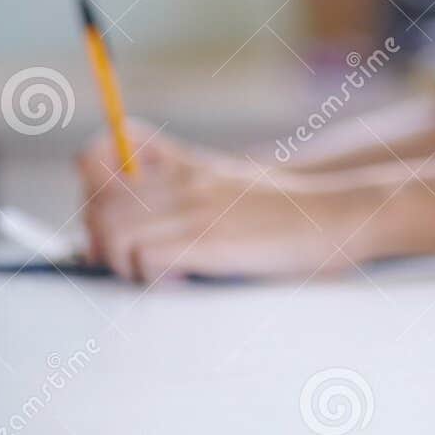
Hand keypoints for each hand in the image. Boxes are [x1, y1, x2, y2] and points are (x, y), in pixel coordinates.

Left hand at [76, 119, 379, 283]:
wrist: (344, 214)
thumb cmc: (297, 208)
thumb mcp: (237, 177)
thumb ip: (192, 177)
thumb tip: (151, 192)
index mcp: (188, 167)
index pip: (100, 154)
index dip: (89, 187)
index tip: (108, 216)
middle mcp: (183, 182)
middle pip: (96, 202)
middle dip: (98, 238)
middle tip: (129, 260)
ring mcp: (195, 210)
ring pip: (108, 231)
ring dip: (119, 261)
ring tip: (154, 273)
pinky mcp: (207, 241)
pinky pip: (141, 258)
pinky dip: (148, 276)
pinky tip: (181, 279)